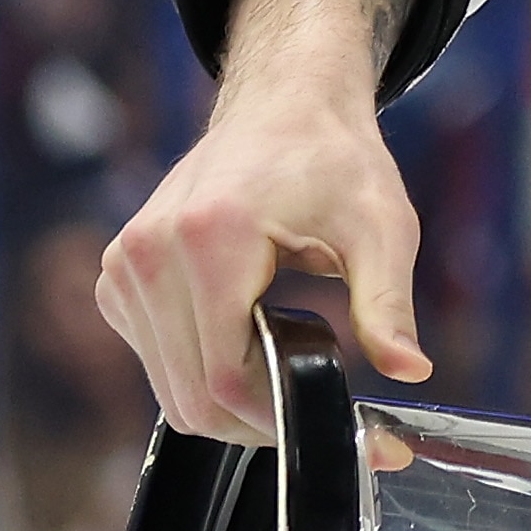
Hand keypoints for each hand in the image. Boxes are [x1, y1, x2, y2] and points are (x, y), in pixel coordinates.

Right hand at [96, 0, 430, 442]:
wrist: (283, 108)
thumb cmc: (335, 161)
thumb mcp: (381, 229)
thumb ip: (389, 304)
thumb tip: (412, 369)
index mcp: (208, 240)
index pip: (224, 377)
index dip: (280, 417)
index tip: (338, 423)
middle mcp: (148, 255)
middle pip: (192, 395)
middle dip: (260, 419)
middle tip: (321, 404)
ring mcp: (124, 267)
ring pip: (171, 389)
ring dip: (232, 398)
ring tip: (291, 358)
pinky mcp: (118, 277)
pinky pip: (157, 361)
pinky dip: (204, 371)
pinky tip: (251, 337)